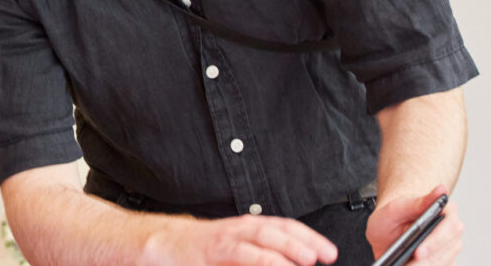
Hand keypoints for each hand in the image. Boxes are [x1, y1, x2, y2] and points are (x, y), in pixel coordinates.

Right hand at [141, 214, 337, 264]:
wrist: (162, 244)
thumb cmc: (200, 252)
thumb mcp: (234, 252)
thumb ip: (257, 257)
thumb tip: (289, 263)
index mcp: (246, 228)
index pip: (283, 227)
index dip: (308, 237)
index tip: (328, 251)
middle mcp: (237, 230)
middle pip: (275, 230)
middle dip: (303, 241)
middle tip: (324, 256)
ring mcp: (223, 240)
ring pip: (260, 238)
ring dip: (285, 248)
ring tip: (305, 260)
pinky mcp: (210, 253)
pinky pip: (239, 255)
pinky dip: (260, 262)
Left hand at [366, 185, 462, 264]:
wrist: (387, 229)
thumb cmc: (393, 215)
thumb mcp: (396, 207)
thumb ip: (417, 201)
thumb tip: (441, 190)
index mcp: (445, 211)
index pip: (448, 228)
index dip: (434, 242)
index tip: (418, 252)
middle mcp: (452, 230)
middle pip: (446, 250)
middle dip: (425, 261)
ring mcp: (449, 247)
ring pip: (442, 263)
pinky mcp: (444, 261)